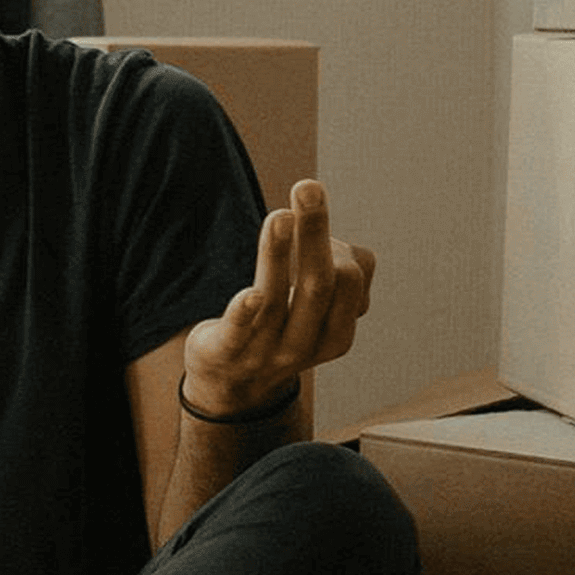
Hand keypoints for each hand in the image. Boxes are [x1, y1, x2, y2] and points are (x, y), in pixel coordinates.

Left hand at [180, 178, 373, 418]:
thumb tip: (343, 243)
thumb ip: (340, 274)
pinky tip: (250, 293)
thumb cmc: (281, 330)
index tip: (307, 216)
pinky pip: (239, 332)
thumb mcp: (318, 311)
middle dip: (315, 234)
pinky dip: (246, 312)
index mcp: (335, 334)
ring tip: (280, 216)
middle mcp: (305, 344)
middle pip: (319, 284)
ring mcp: (264, 351)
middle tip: (308, 188)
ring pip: (278, 299)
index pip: (348, 282)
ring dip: (279, 255)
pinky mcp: (226, 353)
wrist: (231, 387)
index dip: (335, 245)